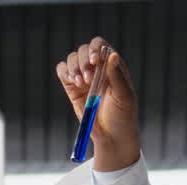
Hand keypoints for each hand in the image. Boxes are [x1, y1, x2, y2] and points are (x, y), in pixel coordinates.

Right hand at [57, 37, 141, 171]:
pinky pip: (62, 71)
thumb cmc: (123, 115)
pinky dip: (64, 72)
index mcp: (112, 65)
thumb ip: (117, 75)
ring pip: (72, 59)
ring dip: (74, 68)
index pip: (100, 46)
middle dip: (83, 62)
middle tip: (88, 79)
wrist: (111, 136)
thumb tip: (112, 54)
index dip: (95, 49)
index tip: (94, 61)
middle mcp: (97, 68)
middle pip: (84, 50)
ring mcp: (84, 77)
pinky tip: (72, 83)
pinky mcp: (72, 88)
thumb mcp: (124, 95)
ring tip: (81, 84)